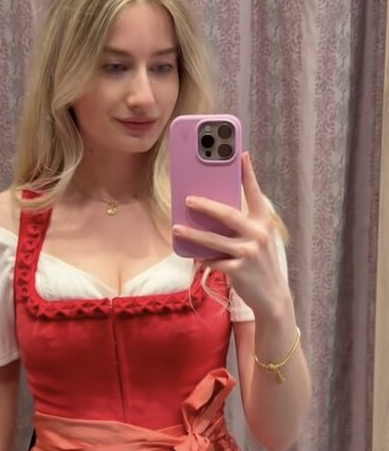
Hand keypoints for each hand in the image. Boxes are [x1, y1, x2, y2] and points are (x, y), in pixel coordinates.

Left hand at [172, 152, 291, 319]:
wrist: (273, 297)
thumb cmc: (261, 265)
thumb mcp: (260, 240)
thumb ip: (244, 225)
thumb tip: (216, 211)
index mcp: (264, 222)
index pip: (256, 193)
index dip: (248, 173)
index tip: (240, 154)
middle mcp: (258, 234)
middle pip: (228, 215)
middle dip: (206, 206)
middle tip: (187, 200)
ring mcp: (249, 253)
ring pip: (214, 240)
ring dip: (193, 234)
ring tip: (177, 229)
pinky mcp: (239, 270)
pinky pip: (214, 261)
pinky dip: (202, 258)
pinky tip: (192, 255)